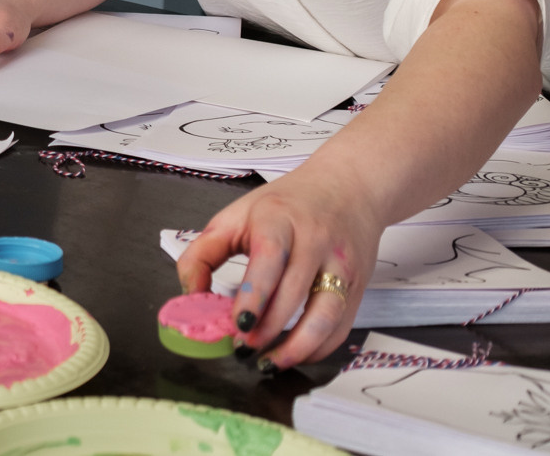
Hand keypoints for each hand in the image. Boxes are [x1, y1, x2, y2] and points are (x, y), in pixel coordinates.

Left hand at [176, 165, 380, 370]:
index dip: (254, 295)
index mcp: (279, 218)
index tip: (237, 324)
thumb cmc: (284, 204)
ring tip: (270, 361)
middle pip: (295, 292)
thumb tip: (191, 296)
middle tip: (244, 348)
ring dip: (298, 347)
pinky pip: (341, 326)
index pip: (269, 258)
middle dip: (269, 328)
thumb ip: (204, 253)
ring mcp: (341, 264)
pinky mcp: (358, 285)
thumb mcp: (235, 215)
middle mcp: (315, 240)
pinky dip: (318, 347)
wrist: (346, 187)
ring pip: (326, 315)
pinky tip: (295, 353)